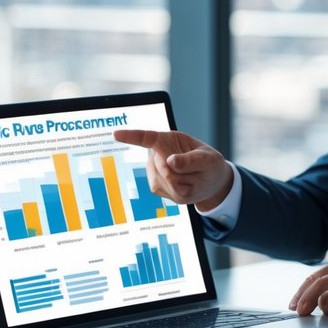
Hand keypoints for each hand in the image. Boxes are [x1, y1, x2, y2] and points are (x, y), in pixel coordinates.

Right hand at [114, 129, 232, 210]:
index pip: (147, 138)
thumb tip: (170, 161)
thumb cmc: (210, 165)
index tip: (116, 135)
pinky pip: (169, 192)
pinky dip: (183, 192)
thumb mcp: (209, 159)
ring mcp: (156, 172)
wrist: (211, 183)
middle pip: (162, 166)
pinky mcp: (156, 186)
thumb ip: (191, 160)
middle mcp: (158, 154)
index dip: (131, 136)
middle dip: (182, 172)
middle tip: (197, 170)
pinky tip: (187, 186)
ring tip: (192, 177)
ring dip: (184, 183)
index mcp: (169, 140)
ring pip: (166, 181)